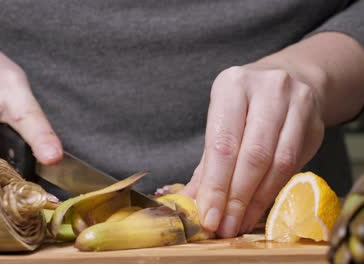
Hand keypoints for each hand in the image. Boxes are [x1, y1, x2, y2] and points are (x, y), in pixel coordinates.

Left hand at [182, 63, 324, 236]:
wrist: (290, 79)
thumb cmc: (246, 107)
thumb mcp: (221, 123)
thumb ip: (207, 163)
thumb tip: (190, 202)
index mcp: (232, 86)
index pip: (222, 143)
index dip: (216, 185)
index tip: (209, 216)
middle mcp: (267, 89)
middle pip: (252, 155)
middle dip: (236, 197)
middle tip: (225, 226)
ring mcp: (296, 102)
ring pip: (277, 162)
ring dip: (256, 199)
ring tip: (240, 222)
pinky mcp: (314, 120)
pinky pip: (294, 163)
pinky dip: (274, 190)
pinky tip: (259, 207)